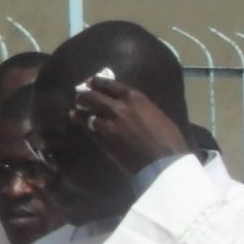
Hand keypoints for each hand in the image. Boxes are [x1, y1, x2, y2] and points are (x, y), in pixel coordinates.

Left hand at [68, 74, 189, 175]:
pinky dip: (84, 127)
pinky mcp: (103, 140)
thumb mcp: (156, 114)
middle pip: (94, 97)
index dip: (98, 83)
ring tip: (74, 112)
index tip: (90, 81)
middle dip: (84, 96)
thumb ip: (141, 108)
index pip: (110, 85)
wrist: (163, 161)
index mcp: (135, 98)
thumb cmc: (168, 138)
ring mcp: (108, 124)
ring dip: (80, 113)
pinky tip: (81, 126)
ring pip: (87, 115)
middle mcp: (118, 107)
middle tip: (79, 97)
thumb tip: (132, 108)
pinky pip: (89, 130)